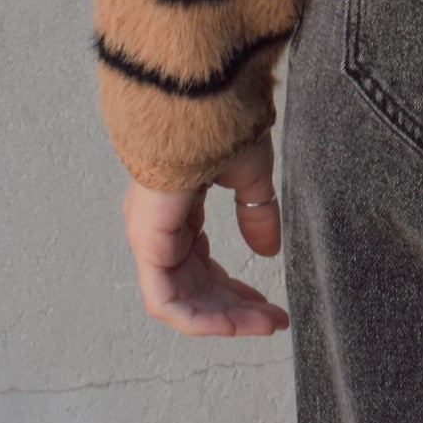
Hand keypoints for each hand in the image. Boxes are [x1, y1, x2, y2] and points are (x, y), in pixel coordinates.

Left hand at [122, 132, 290, 336]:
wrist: (200, 99)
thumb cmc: (222, 123)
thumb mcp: (250, 175)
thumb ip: (256, 213)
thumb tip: (267, 252)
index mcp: (177, 212)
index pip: (202, 267)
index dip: (237, 291)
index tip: (272, 305)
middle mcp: (159, 231)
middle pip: (195, 290)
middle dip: (236, 311)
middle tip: (274, 321)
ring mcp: (150, 239)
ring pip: (181, 301)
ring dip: (224, 319)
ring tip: (265, 324)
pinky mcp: (149, 243)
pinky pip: (166, 300)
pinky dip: (200, 318)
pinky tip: (236, 323)